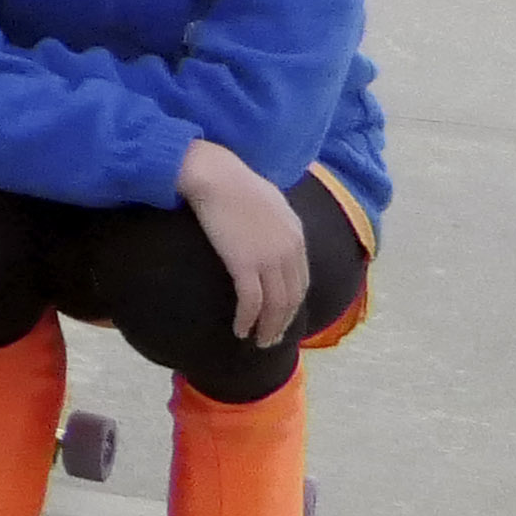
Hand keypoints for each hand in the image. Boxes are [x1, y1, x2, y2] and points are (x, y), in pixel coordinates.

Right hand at [177, 141, 309, 347]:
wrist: (214, 174)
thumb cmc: (232, 180)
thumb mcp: (267, 199)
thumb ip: (274, 219)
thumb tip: (268, 228)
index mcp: (296, 235)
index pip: (301, 279)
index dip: (293, 302)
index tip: (283, 316)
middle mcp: (289, 251)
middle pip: (292, 297)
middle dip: (283, 321)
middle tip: (273, 337)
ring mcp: (269, 259)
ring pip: (276, 305)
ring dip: (268, 328)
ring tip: (259, 341)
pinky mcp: (245, 264)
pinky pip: (251, 301)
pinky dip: (248, 320)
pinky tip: (240, 330)